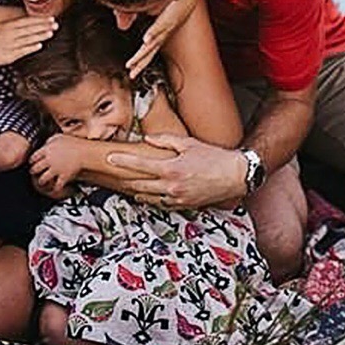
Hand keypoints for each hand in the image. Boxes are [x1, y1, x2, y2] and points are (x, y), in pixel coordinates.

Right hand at [0, 14, 56, 63]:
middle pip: (30, 29)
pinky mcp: (9, 55)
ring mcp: (10, 44)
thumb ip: (14, 27)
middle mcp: (10, 34)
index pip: (27, 21)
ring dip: (40, 35)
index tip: (50, 18)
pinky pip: (22, 50)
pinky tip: (39, 45)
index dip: (40, 20)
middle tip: (55, 24)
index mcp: (8, 26)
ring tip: (51, 32)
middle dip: (43, 26)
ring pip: (28, 39)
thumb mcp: (1, 28)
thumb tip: (27, 25)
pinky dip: (31, 47)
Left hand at [29, 135, 82, 195]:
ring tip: (41, 182)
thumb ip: (49, 141)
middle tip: (33, 172)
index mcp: (47, 150)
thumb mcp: (58, 137)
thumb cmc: (73, 143)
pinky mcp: (63, 176)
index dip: (31, 160)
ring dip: (41, 181)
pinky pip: (57, 185)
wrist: (83, 151)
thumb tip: (46, 143)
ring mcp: (55, 169)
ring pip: (43, 178)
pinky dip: (55, 188)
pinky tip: (55, 188)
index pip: (33, 157)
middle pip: (35, 168)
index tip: (32, 162)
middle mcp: (49, 160)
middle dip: (33, 171)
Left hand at [106, 135, 246, 210]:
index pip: (140, 165)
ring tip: (124, 185)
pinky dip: (151, 200)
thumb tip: (147, 139)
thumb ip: (166, 140)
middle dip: (124, 178)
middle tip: (111, 173)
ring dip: (136, 191)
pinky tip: (144, 195)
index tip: (109, 158)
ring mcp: (177, 198)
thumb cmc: (213, 157)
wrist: (234, 176)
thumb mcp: (189, 143)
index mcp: (172, 169)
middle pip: (140, 184)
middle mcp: (172, 186)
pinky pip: (162, 204)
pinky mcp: (184, 206)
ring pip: (149, 197)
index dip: (123, 161)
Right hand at [126, 0, 190, 77]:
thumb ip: (148, 27)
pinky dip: (151, 35)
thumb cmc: (171, 11)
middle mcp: (161, 37)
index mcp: (158, 38)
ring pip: (152, 44)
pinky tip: (145, 40)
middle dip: (140, 64)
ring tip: (134, 61)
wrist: (185, 2)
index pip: (147, 54)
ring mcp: (164, 30)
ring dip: (143, 53)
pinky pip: (157, 28)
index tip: (131, 72)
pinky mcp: (167, 20)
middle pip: (148, 53)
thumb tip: (136, 30)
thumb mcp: (157, 22)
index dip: (139, 63)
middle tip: (132, 74)